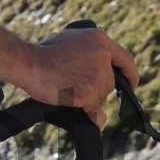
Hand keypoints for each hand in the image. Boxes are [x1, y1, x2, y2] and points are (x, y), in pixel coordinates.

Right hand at [18, 26, 139, 127]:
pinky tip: (94, 121)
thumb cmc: (42, 52)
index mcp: (100, 39)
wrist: (28, 63)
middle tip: (77, 88)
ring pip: (101, 97)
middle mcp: (102, 56)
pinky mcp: (88, 93)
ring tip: (69, 93)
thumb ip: (90, 49)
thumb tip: (99, 64)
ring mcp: (97, 75)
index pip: (125, 60)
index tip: (131, 85)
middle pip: (110, 83)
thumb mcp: (71, 38)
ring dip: (89, 100)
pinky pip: (96, 111)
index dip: (130, 75)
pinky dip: (95, 118)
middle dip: (97, 89)